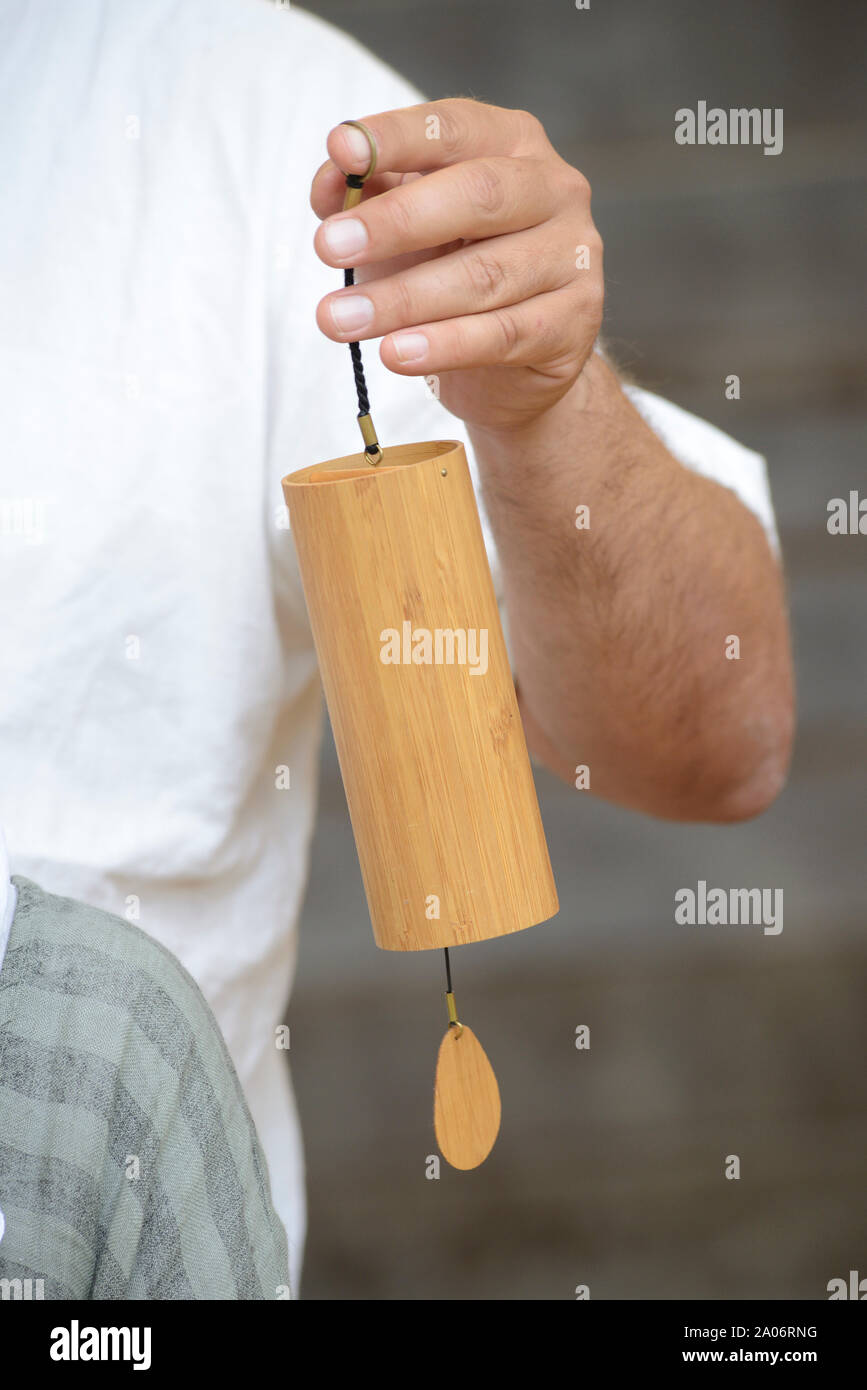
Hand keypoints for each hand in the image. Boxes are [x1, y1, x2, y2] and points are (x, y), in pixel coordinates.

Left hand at [311, 99, 603, 432]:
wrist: (516, 366)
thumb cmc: (454, 272)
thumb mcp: (405, 227)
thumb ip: (368, 195)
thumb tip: (330, 184)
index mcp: (512, 143)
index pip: (452, 129)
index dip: (394, 138)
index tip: (339, 150)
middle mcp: (554, 189)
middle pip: (477, 196)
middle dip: (396, 222)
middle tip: (328, 247)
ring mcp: (573, 256)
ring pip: (483, 276)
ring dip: (402, 300)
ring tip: (339, 319)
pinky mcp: (575, 323)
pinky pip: (504, 335)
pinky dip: (445, 346)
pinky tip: (395, 352)